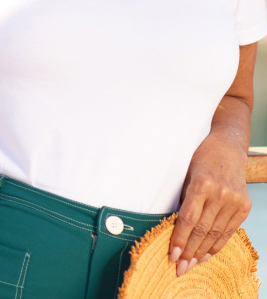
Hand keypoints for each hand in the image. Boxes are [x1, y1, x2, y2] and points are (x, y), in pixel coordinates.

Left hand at [169, 133, 250, 275]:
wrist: (228, 146)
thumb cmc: (201, 158)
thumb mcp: (187, 173)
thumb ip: (185, 198)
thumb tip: (175, 228)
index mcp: (202, 183)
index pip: (188, 219)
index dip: (179, 239)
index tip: (171, 254)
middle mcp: (220, 193)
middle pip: (201, 230)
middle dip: (189, 251)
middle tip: (179, 268)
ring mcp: (234, 200)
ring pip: (215, 234)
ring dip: (201, 252)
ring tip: (191, 265)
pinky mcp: (244, 206)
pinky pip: (228, 230)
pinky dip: (217, 244)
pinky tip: (207, 255)